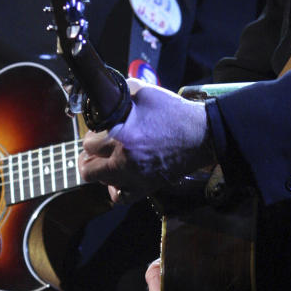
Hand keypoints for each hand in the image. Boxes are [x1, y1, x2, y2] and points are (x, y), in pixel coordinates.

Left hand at [79, 83, 213, 193]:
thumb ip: (118, 94)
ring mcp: (136, 178)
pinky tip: (116, 180)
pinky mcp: (147, 187)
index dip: (91, 135)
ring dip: (100, 171)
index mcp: (122, 137)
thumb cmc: (173, 113)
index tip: (97, 132)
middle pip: (89, 168)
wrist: (201, 135)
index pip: (89, 144)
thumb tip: (101, 96)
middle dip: (90, 156)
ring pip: (102, 182)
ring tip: (105, 160)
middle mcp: (125, 161)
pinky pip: (121, 197)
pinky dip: (115, 189)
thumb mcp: (143, 93)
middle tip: (96, 148)